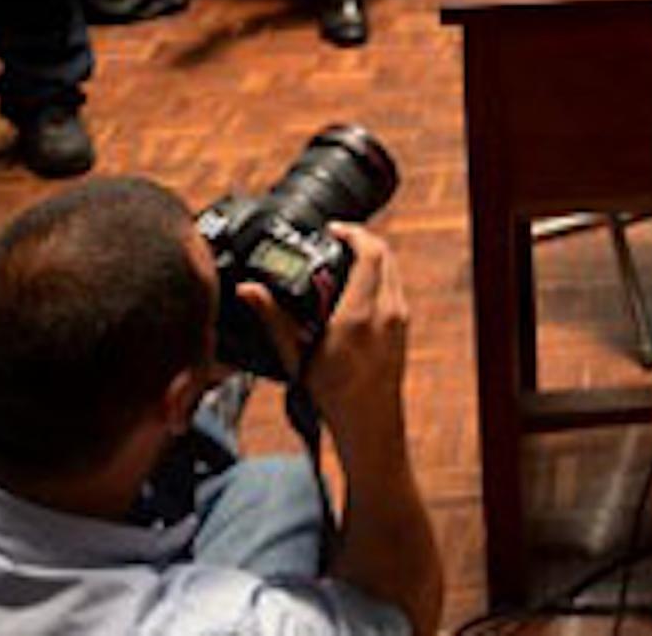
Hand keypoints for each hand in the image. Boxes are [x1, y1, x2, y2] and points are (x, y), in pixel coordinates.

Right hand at [245, 224, 410, 445]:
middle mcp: (386, 311)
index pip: (369, 253)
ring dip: (371, 255)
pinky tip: (356, 284)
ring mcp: (400, 317)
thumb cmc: (333, 396)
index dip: (352, 232)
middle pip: (385, 253)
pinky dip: (379, 274)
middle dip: (360, 239)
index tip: (332, 229)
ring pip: (392, 267)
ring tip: (343, 258)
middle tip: (335, 239)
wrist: (370, 422)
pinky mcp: (404, 325)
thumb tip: (248, 290)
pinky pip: (395, 285)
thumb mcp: (297, 357)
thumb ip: (273, 319)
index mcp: (359, 315)